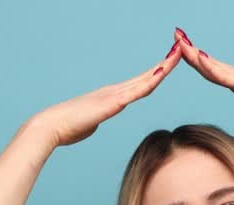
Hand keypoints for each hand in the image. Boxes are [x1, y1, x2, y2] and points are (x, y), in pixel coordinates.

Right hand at [25, 40, 184, 147]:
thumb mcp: (90, 122)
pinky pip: (137, 90)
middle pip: (148, 76)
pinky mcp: (112, 103)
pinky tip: (163, 71)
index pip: (142, 83)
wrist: (53, 126)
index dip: (158, 72)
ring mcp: (115, 95)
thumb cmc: (69, 127)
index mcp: (113, 96)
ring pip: (146, 79)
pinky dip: (151, 80)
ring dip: (164, 66)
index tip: (170, 62)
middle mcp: (116, 91)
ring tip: (178, 52)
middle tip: (181, 48)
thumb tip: (97, 119)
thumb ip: (97, 117)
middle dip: (166, 63)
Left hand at [172, 28, 233, 126]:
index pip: (213, 72)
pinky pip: (227, 77)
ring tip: (180, 41)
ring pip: (214, 67)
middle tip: (176, 35)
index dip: (197, 60)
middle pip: (209, 64)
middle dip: (190, 50)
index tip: (183, 49)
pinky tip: (200, 59)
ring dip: (195, 55)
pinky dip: (211, 67)